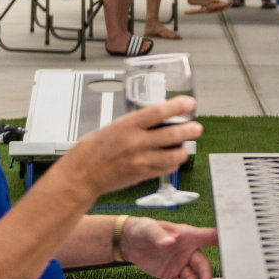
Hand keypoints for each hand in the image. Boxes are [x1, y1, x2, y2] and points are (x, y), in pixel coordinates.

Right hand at [62, 98, 200, 198]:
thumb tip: (160, 118)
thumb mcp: (114, 127)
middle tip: (197, 128)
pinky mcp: (142, 175)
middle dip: (190, 129)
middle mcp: (136, 143)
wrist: (81, 175)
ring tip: (183, 145)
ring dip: (183, 149)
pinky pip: (167, 168)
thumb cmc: (94, 149)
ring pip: (175, 154)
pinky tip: (172, 158)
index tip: (190, 103)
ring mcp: (141, 161)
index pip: (158, 112)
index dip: (178, 106)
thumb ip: (137, 124)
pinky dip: (174, 163)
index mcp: (127, 126)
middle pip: (173, 134)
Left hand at [122, 218, 216, 278]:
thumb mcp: (148, 229)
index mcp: (186, 236)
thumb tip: (170, 241)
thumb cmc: (142, 229)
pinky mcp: (172, 274)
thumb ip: (159, 235)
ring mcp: (180, 263)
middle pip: (202, 263)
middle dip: (205, 274)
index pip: (209, 236)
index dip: (223, 240)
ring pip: (192, 277)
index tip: (234, 247)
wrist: (128, 243)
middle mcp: (187, 250)